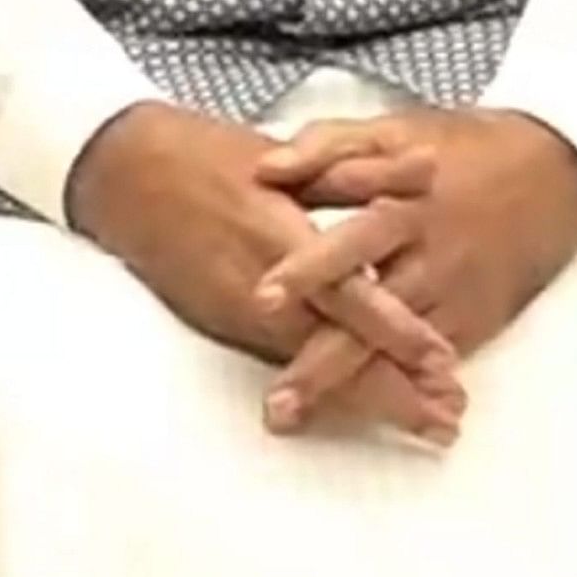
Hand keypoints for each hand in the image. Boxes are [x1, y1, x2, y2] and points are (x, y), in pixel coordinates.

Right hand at [65, 103, 462, 444]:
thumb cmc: (213, 156)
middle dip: (396, 393)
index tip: (448, 365)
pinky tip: (360, 401)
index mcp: (287, 241)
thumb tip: (433, 169)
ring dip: (371, 398)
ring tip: (423, 421)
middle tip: (448, 419)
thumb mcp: (295, 155)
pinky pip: (288, 363)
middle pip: (341, 356)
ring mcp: (244, 318)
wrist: (129, 177)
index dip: (402, 336)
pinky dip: (328, 386)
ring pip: (317, 370)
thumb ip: (365, 172)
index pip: (355, 301)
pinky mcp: (228, 326)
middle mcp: (266, 294)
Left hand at [249, 109, 576, 435]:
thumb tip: (266, 167)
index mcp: (406, 201)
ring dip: (345, 387)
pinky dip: (399, 393)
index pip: (351, 239)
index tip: (261, 297)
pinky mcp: (474, 319)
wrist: (555, 172)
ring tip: (292, 416)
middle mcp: (430, 254)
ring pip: (393, 350)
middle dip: (322, 356)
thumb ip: (328, 146)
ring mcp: (453, 293)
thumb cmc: (461, 150)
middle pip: (371, 312)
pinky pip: (431, 363)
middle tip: (276, 396)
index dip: (308, 267)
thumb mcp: (397, 129)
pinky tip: (359, 419)